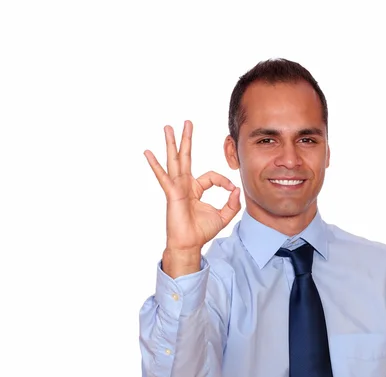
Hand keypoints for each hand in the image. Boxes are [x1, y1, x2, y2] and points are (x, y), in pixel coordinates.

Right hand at [144, 120, 240, 252]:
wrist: (189, 244)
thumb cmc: (201, 231)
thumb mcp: (223, 217)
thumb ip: (232, 204)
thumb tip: (236, 189)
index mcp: (196, 189)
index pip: (212, 177)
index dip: (223, 181)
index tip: (231, 190)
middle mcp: (185, 185)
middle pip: (186, 158)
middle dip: (187, 140)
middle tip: (188, 122)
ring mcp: (177, 188)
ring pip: (175, 161)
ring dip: (171, 143)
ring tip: (168, 127)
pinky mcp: (172, 194)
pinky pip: (163, 177)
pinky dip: (155, 165)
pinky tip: (148, 153)